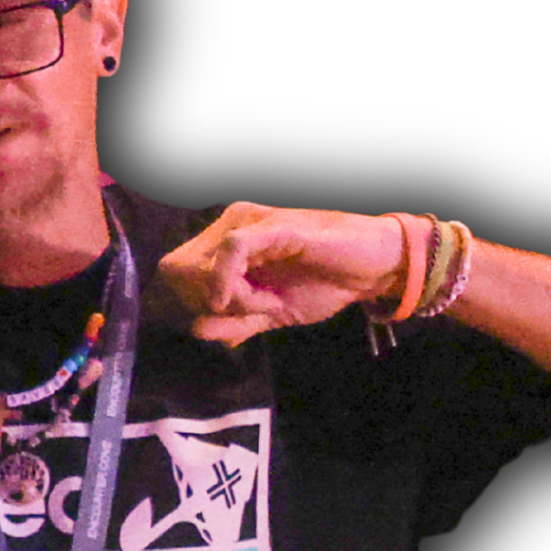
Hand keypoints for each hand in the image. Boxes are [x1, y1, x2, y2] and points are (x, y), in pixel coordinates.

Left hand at [159, 203, 409, 345]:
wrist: (374, 267)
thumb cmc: (325, 284)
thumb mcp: (271, 313)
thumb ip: (235, 322)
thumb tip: (196, 329)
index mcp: (227, 242)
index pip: (176, 271)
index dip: (192, 303)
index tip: (231, 322)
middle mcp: (232, 224)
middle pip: (179, 267)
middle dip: (205, 302)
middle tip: (251, 314)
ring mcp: (251, 221)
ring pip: (202, 261)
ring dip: (230, 297)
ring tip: (268, 305)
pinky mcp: (273, 225)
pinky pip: (231, 249)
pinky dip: (234, 282)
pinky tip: (259, 300)